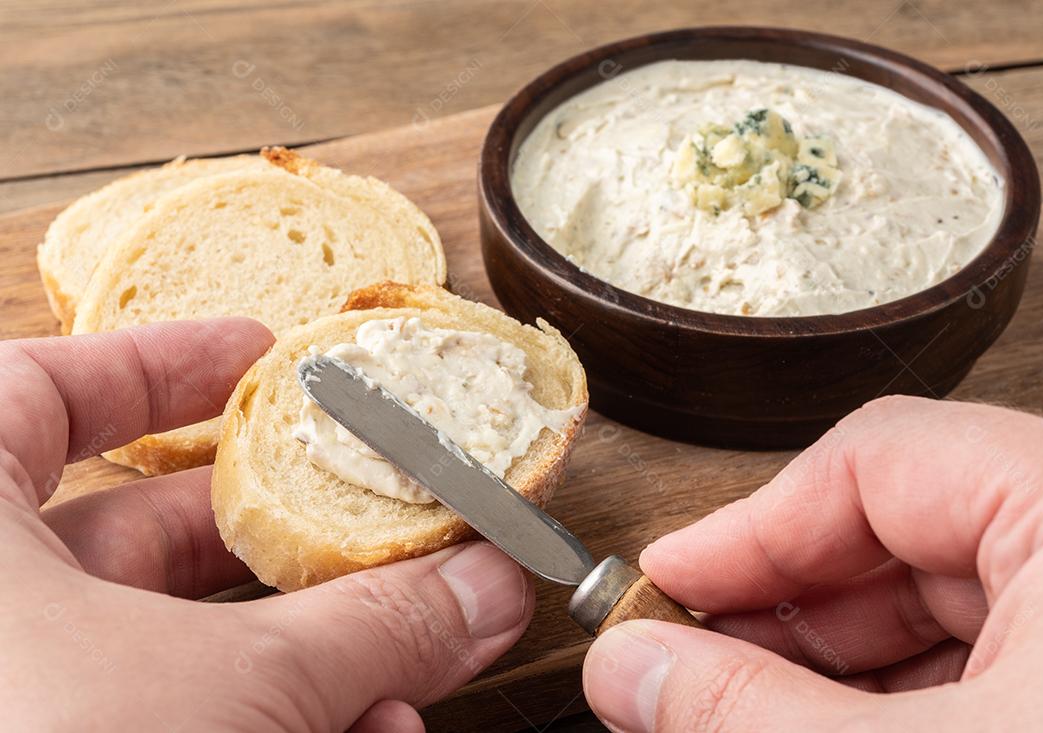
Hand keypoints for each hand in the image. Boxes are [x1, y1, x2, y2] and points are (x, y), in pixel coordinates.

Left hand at [1, 319, 531, 731]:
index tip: (264, 360)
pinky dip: (256, 722)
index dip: (167, 364)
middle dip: (289, 542)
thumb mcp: (230, 691)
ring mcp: (12, 691)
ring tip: (407, 666)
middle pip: (142, 532)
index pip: (50, 388)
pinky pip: (155, 717)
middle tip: (387, 529)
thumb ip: (369, 621)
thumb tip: (489, 578)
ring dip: (300, 655)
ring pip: (163, 647)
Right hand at [583, 396, 1042, 730]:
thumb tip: (628, 671)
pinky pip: (984, 674)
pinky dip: (892, 708)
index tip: (668, 586)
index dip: (756, 524)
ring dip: (828, 668)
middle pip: (904, 535)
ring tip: (740, 715)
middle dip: (783, 608)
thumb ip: (751, 715)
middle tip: (687, 670)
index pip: (884, 462)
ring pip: (938, 614)